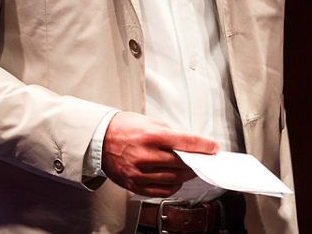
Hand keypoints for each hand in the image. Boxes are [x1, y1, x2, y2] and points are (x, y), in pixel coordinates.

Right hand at [101, 111, 218, 196]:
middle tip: (203, 159)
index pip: (185, 142)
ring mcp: (139, 172)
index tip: (213, 148)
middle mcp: (146, 155)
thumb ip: (170, 133)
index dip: (203, 146)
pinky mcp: (134, 184)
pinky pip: (161, 190)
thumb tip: (188, 143)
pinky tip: (175, 179)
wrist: (98, 139)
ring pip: (174, 178)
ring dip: (186, 174)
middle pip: (182, 163)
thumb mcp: (148, 121)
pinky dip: (173, 186)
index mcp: (151, 136)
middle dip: (196, 161)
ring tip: (190, 169)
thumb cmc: (122, 127)